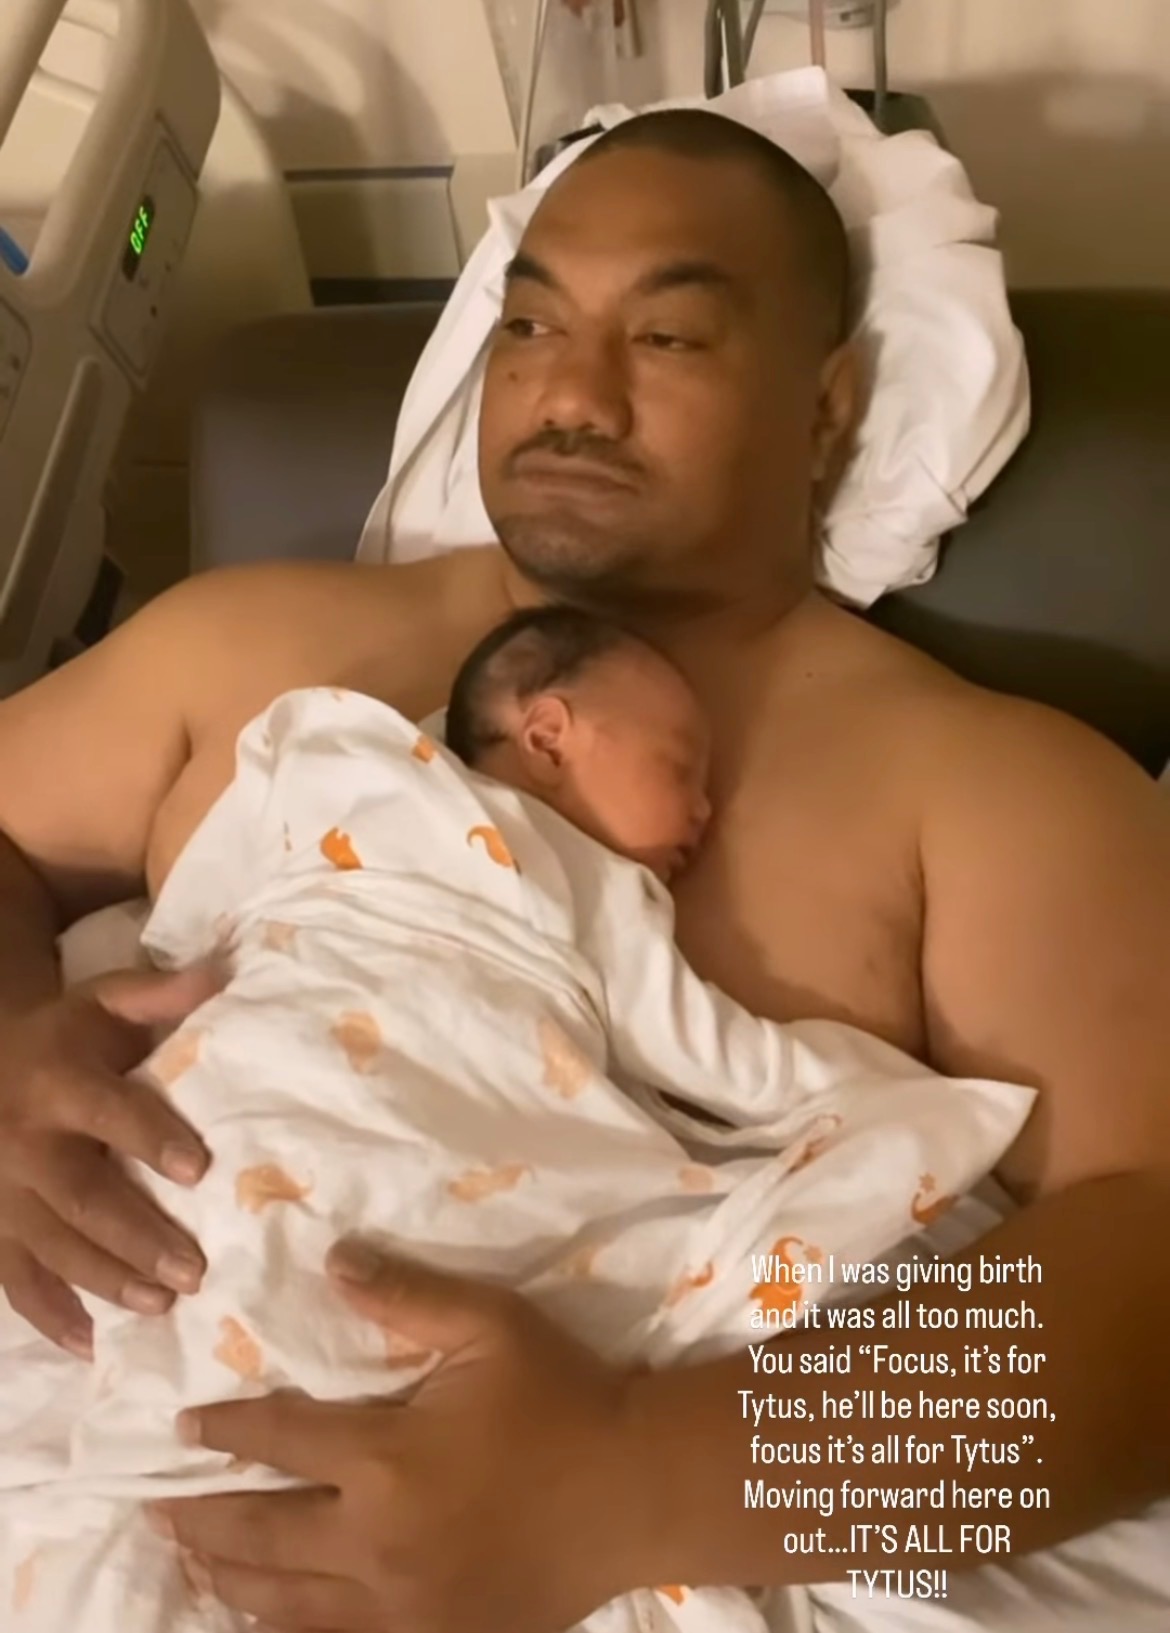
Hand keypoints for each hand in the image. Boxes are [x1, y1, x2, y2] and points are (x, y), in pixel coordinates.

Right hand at [0, 966, 216, 1354]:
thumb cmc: (66, 1035)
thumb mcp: (104, 1001)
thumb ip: (160, 993)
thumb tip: (226, 972)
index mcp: (58, 1082)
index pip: (110, 1113)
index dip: (151, 1138)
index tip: (198, 1168)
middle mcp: (25, 1142)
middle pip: (82, 1196)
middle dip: (137, 1236)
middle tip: (194, 1271)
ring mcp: (2, 1193)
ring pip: (52, 1244)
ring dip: (106, 1279)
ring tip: (162, 1305)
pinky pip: (15, 1279)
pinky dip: (49, 1315)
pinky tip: (90, 1345)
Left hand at [156, 1242, 656, 1632]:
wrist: (635, 1489)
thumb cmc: (563, 1396)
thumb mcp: (490, 1325)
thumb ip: (405, 1295)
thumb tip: (333, 1261)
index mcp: (386, 1457)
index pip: (279, 1440)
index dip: (225, 1430)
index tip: (186, 1426)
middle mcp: (376, 1539)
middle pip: (260, 1533)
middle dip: (201, 1517)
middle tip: (158, 1505)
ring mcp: (401, 1604)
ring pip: (284, 1603)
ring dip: (229, 1580)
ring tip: (193, 1562)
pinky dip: (287, 1630)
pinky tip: (268, 1618)